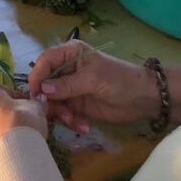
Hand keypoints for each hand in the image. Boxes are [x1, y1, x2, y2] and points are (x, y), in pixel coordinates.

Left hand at [0, 86, 48, 160]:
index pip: (3, 91)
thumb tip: (39, 100)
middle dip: (8, 114)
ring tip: (18, 138)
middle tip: (23, 122)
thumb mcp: (37, 109)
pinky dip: (0, 144)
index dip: (16, 96)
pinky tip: (11, 150)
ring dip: (2, 130)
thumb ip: (37, 103)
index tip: (28, 105)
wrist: (12, 155)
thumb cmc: (24, 124)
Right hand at [26, 40, 157, 131]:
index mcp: (70, 54)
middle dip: (49, 101)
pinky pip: (65, 113)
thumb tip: (42, 90)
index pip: (45, 61)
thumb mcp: (93, 79)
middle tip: (56, 113)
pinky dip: (71, 121)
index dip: (37, 76)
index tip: (35, 94)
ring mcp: (71, 88)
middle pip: (45, 84)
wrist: (145, 99)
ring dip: (61, 114)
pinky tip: (83, 127)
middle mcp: (67, 69)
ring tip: (74, 121)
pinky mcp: (78, 105)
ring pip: (53, 101)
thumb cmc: (120, 79)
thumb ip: (67, 85)